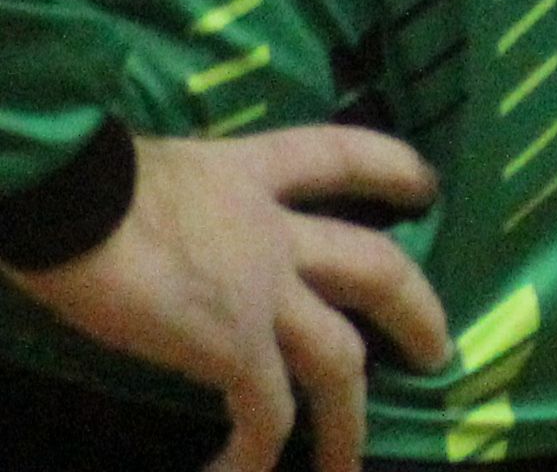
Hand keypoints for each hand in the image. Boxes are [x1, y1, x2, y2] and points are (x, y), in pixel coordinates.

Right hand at [3, 126, 448, 471]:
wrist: (76, 198)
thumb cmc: (89, 174)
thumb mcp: (149, 167)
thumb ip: (171, 200)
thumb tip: (133, 217)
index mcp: (249, 171)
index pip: (341, 156)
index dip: (391, 170)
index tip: (427, 187)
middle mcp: (275, 231)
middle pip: (375, 268)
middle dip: (415, 310)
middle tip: (438, 349)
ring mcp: (266, 292)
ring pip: (337, 360)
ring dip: (348, 419)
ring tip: (351, 463)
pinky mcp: (237, 347)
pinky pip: (264, 414)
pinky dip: (256, 454)